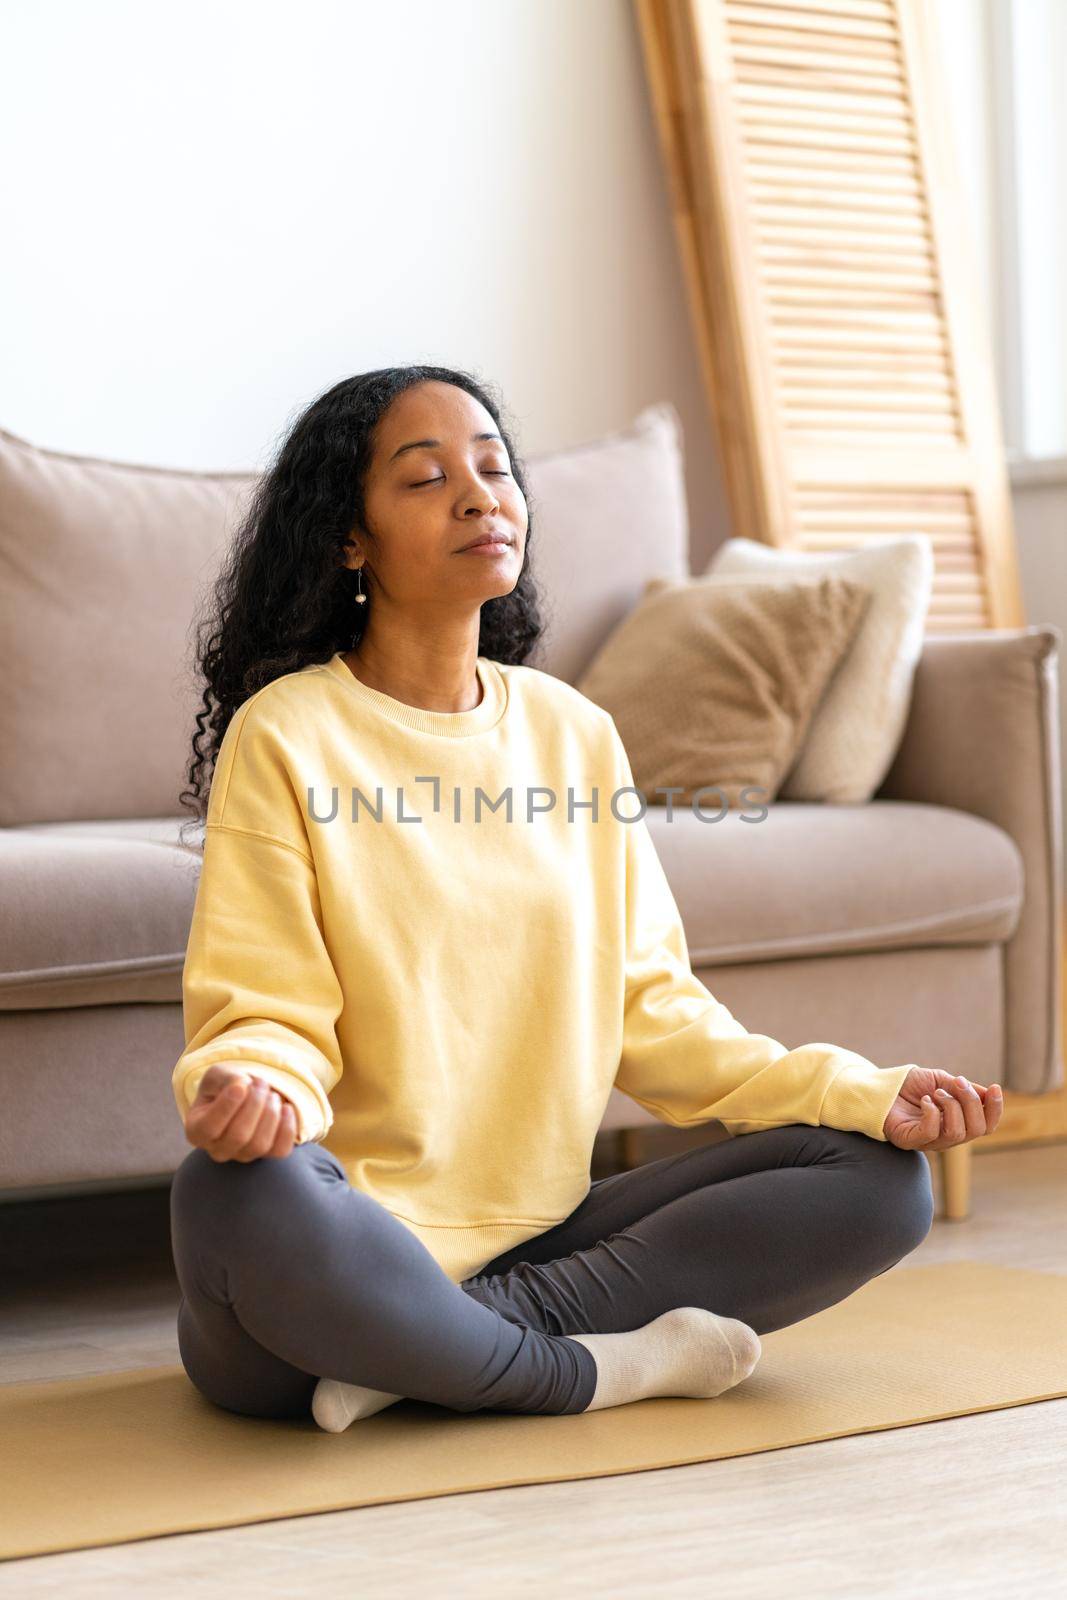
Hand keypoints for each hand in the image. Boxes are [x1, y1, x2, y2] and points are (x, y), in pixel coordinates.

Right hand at [184, 1063, 299, 1161]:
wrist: (246, 1094)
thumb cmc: (225, 1085)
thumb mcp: (218, 1075)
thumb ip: (226, 1079)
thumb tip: (243, 1086)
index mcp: (197, 1130)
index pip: (209, 1128)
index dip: (227, 1107)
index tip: (240, 1085)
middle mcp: (217, 1149)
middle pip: (238, 1136)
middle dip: (254, 1105)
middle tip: (260, 1083)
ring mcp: (243, 1156)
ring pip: (259, 1144)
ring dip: (270, 1114)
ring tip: (271, 1094)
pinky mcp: (267, 1156)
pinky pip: (280, 1150)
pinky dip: (287, 1127)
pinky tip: (286, 1108)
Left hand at [882, 1067, 1002, 1151]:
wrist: (881, 1086)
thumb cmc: (911, 1085)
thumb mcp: (942, 1081)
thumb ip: (964, 1090)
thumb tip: (989, 1094)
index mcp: (959, 1122)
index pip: (986, 1125)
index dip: (995, 1109)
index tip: (995, 1087)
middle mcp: (947, 1136)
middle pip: (977, 1129)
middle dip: (971, 1102)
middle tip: (957, 1083)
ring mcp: (929, 1141)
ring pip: (957, 1132)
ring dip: (951, 1105)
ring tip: (935, 1093)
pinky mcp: (910, 1141)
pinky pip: (931, 1132)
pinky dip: (931, 1112)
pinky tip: (924, 1100)